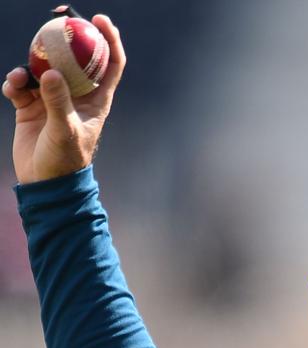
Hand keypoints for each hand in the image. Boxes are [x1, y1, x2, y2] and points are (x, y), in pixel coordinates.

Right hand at [1, 15, 125, 184]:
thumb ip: (58, 102)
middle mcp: (76, 96)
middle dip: (64, 37)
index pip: (110, 65)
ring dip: (31, 64)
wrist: (45, 184)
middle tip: (55, 19)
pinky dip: (15, 81)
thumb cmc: (65, 162)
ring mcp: (53, 99)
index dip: (109, 40)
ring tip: (21, 77)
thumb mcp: (65, 132)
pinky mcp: (32, 106)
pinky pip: (22, 84)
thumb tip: (50, 72)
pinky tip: (12, 86)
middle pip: (74, 57)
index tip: (100, 20)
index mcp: (95, 100)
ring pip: (43, 68)